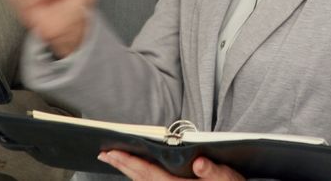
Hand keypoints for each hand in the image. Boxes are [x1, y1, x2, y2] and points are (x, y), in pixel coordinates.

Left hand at [98, 151, 244, 180]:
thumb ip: (213, 171)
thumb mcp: (227, 178)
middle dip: (122, 166)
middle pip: (141, 179)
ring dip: (128, 172)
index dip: (129, 162)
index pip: (149, 173)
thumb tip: (198, 162)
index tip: (112, 152)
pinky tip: (136, 171)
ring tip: (115, 159)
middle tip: (103, 154)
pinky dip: (140, 177)